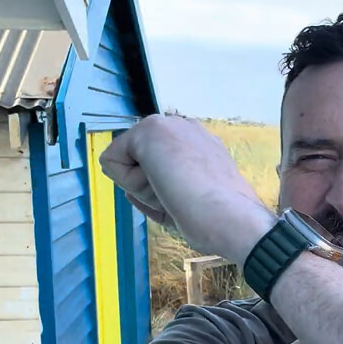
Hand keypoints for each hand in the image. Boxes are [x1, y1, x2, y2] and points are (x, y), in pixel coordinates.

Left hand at [99, 115, 276, 264]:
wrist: (230, 216)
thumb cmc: (219, 218)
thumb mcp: (194, 199)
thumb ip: (171, 188)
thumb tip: (130, 189)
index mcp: (201, 145)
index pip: (157, 166)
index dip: (162, 191)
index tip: (188, 199)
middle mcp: (185, 128)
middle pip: (139, 163)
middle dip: (150, 185)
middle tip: (181, 197)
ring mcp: (169, 125)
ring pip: (127, 161)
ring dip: (142, 185)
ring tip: (174, 193)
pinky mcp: (149, 129)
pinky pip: (112, 162)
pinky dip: (129, 182)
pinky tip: (161, 185)